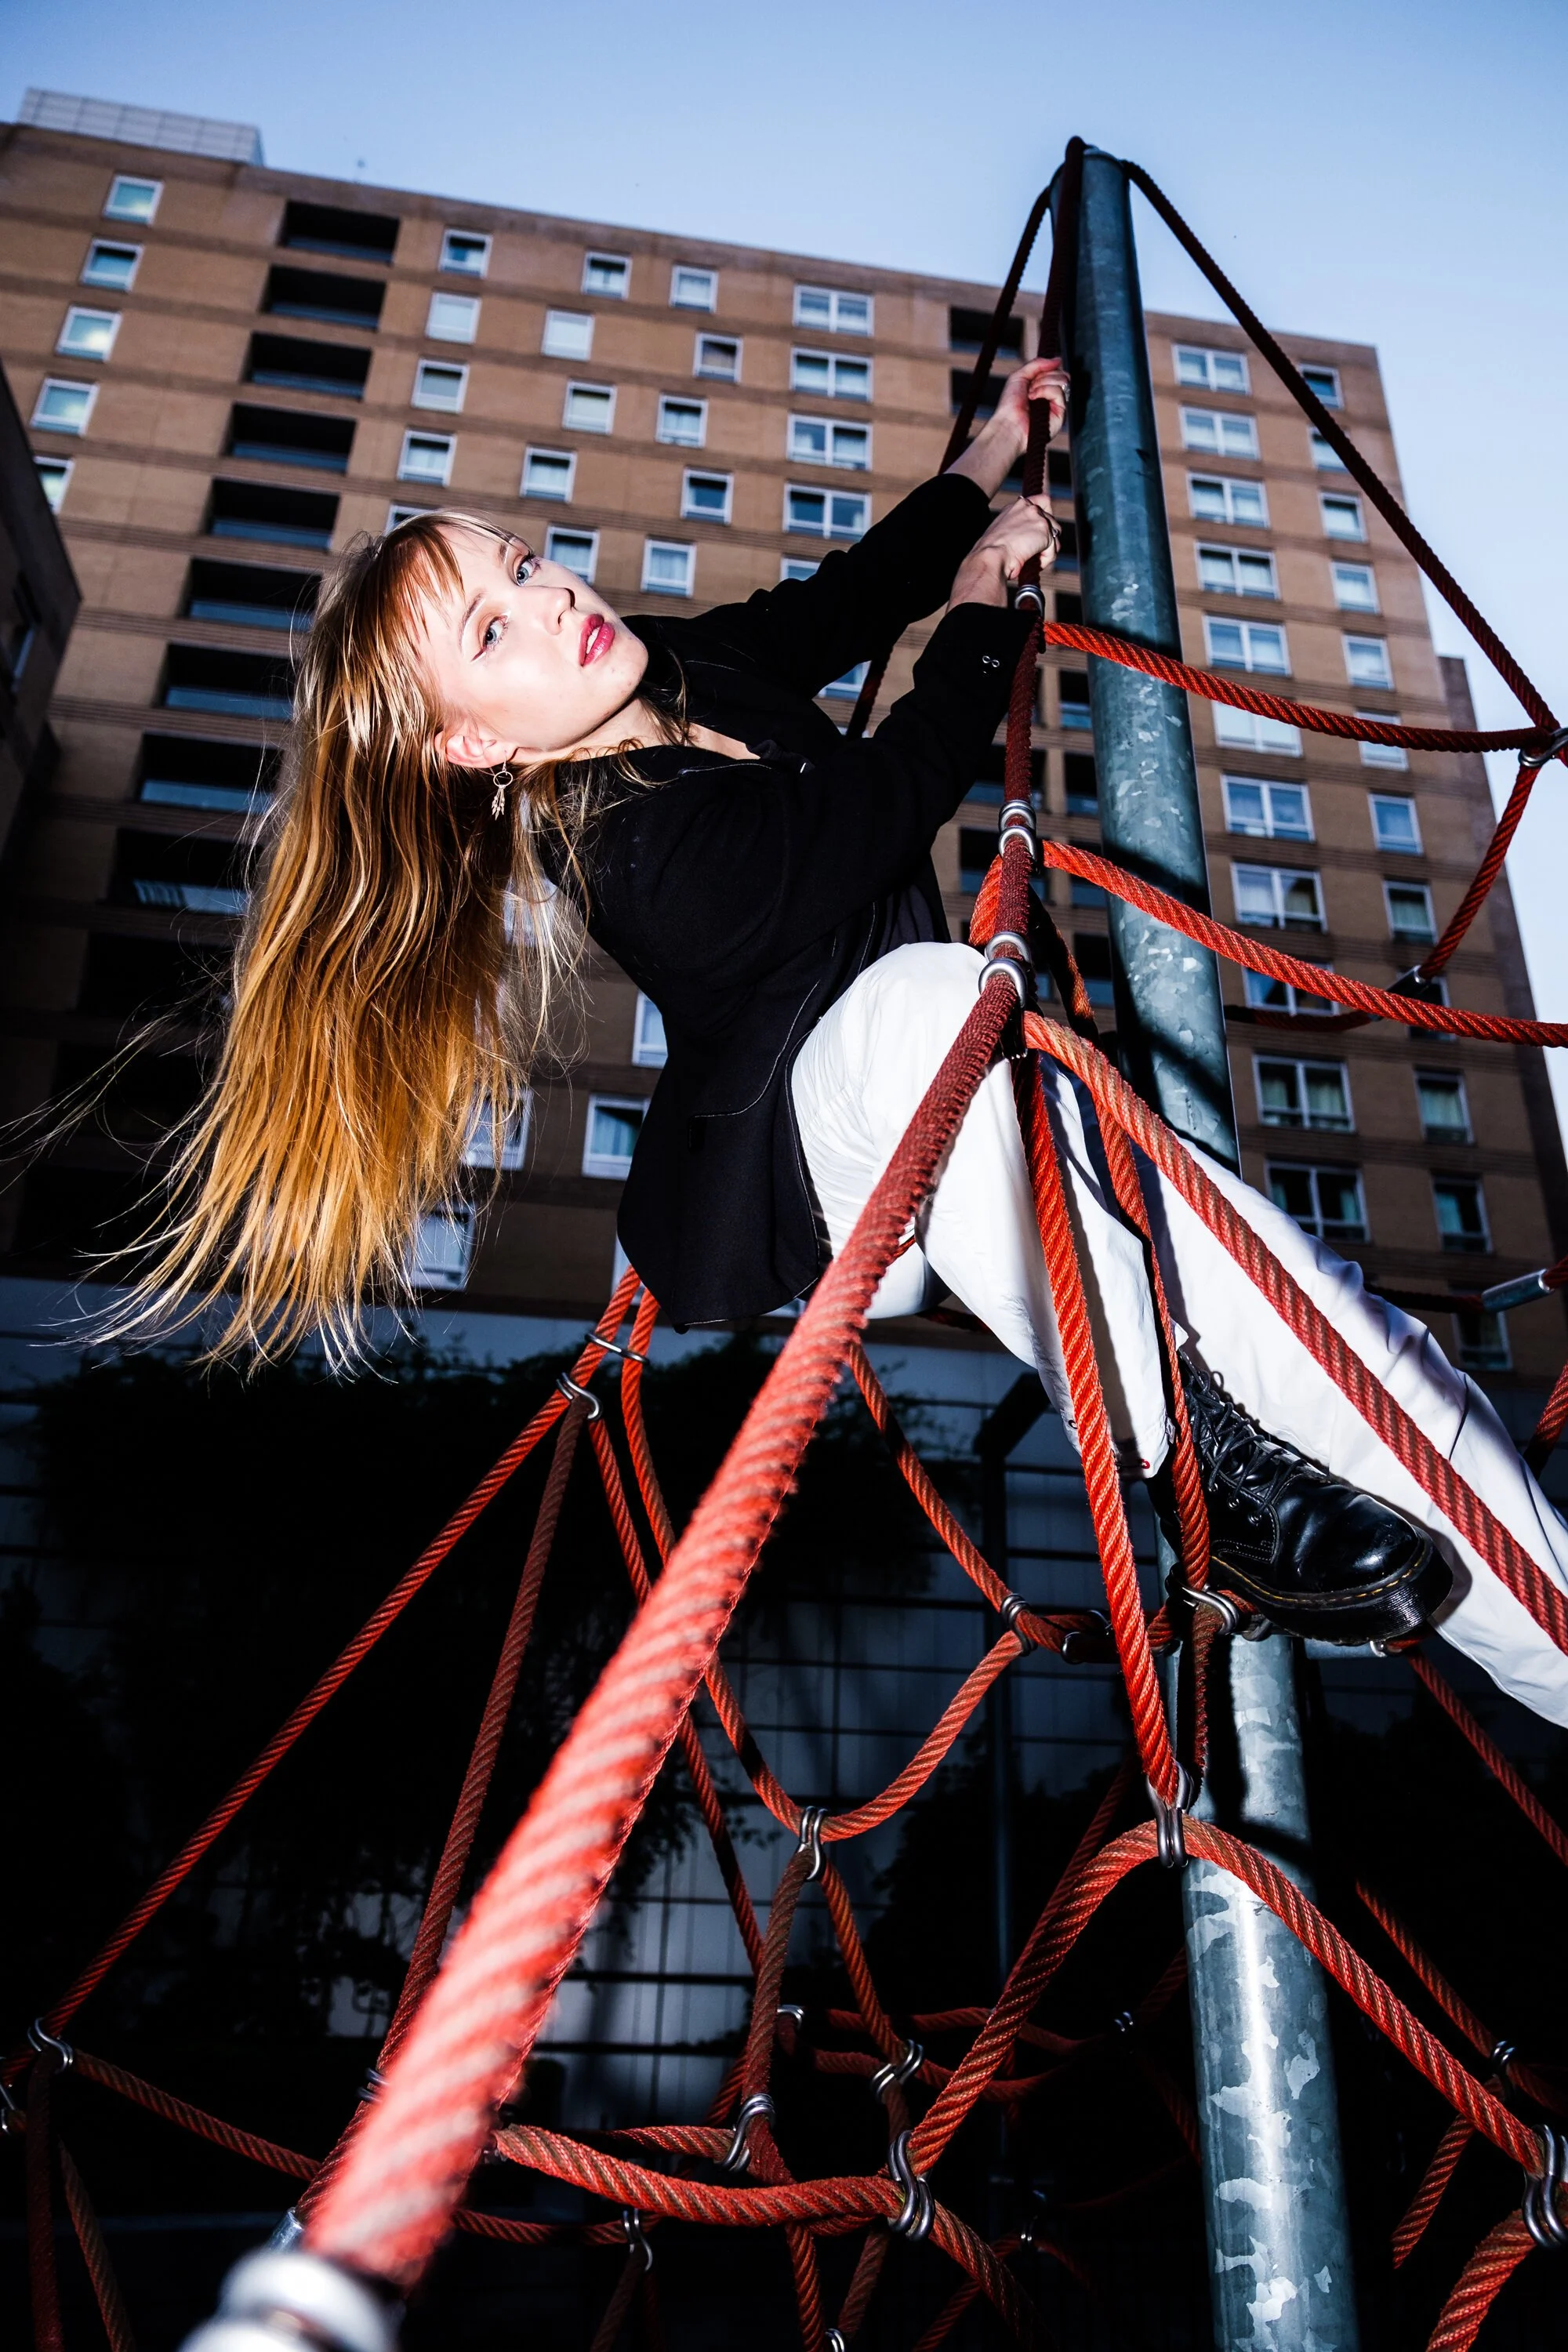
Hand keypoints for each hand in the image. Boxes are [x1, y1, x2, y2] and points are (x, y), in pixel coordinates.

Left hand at [944, 358, 1069, 498]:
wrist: (1008, 424)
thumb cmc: (1010, 404)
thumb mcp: (1020, 376)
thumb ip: (1038, 364)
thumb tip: (1059, 359)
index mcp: (1043, 388)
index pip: (1056, 371)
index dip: (1045, 368)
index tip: (1033, 376)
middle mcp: (1052, 397)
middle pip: (1062, 373)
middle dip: (1044, 376)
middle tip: (1030, 387)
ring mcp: (1057, 406)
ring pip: (1063, 380)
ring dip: (1043, 383)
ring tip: (1031, 395)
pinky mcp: (1061, 414)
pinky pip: (1060, 392)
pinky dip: (1045, 391)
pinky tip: (1035, 399)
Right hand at [948, 496, 1061, 611]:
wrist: (990, 557)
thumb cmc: (990, 553)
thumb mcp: (1002, 535)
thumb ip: (1017, 531)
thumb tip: (1029, 542)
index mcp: (1016, 507)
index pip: (1041, 501)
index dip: (1046, 514)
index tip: (1044, 528)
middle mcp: (1028, 507)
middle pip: (1052, 519)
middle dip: (1047, 538)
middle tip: (1036, 552)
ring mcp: (1037, 517)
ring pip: (1055, 535)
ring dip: (1046, 550)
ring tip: (1032, 560)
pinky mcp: (1044, 530)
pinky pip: (1052, 550)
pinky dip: (1045, 561)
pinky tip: (1032, 564)